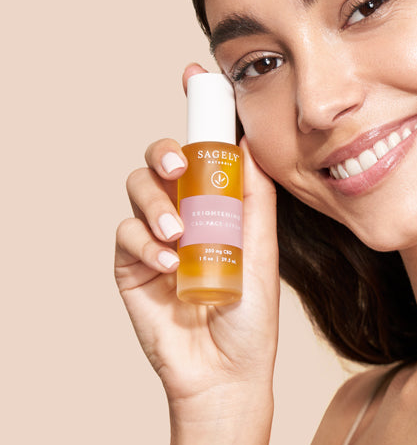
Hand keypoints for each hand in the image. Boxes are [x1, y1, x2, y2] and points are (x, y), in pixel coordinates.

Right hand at [114, 64, 279, 419]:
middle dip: (166, 151)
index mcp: (219, 202)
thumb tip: (253, 143)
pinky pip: (126, 234)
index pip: (205, 150)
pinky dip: (144, 242)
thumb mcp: (262, 249)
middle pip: (162, 158)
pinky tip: (166, 263)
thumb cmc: (250, 314)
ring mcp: (155, 236)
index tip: (195, 75)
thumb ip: (256, 200)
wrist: (226, 369)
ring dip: (156, 204)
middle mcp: (185, 211)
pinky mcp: (130, 264)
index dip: (198, 112)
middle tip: (180, 163)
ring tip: (177, 235)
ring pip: (138, 188)